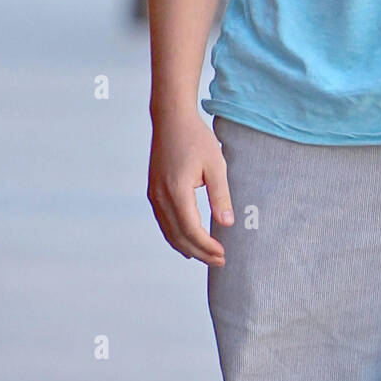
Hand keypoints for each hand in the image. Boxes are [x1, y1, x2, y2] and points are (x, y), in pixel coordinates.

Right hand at [147, 112, 233, 265]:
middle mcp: (161, 197)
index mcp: (177, 191)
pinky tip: (187, 241)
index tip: (223, 253)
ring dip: (187, 247)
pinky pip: (163, 222)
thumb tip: (227, 223)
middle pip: (179, 236)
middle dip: (199, 252)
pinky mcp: (153, 192)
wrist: (171, 119)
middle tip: (220, 261)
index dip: (207, 246)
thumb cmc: (196, 138)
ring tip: (207, 256)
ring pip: (169, 232)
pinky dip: (176, 236)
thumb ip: (220, 195)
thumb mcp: (216, 164)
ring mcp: (154, 195)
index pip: (191, 229)